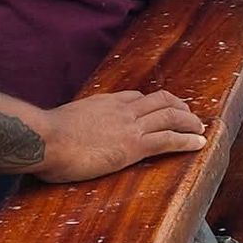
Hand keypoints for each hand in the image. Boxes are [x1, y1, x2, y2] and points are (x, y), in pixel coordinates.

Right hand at [32, 88, 205, 182]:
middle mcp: (121, 109)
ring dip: (190, 121)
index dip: (149, 103)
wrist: (44, 138)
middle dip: (178, 106)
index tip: (157, 108)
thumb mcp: (58, 122)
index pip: (134, 97)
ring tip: (201, 128)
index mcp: (103, 102)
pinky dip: (188, 140)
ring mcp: (130, 126)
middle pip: (159, 101)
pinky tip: (199, 143)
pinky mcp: (134, 145)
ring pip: (171, 116)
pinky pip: (169, 139)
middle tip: (188, 113)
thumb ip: (68, 125)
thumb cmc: (42, 136)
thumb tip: (57, 133)